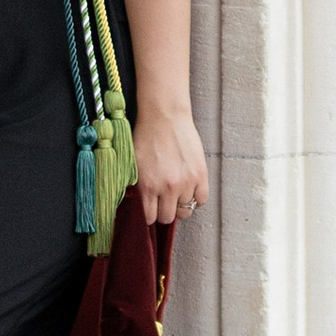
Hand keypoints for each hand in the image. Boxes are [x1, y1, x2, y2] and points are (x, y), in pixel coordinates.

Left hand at [134, 108, 208, 229]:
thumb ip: (136, 188)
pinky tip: (189, 189)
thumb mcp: (133, 165)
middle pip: (167, 218)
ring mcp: (186, 182)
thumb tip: (137, 205)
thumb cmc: (146, 137)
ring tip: (177, 193)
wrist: (165, 117)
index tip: (151, 209)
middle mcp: (167, 188)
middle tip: (164, 201)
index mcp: (147, 186)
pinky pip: (201, 200)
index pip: (149, 218)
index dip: (149, 215)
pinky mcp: (200, 175)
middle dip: (164, 211)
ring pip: (185, 210)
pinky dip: (196, 198)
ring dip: (180, 204)